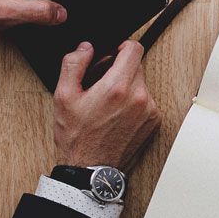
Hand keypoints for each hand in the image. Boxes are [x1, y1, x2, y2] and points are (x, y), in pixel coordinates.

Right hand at [53, 40, 160, 170]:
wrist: (91, 170)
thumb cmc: (78, 138)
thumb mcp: (63, 97)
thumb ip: (73, 65)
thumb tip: (85, 48)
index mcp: (118, 87)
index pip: (134, 48)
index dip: (120, 46)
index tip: (111, 54)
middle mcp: (139, 97)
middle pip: (137, 65)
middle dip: (119, 68)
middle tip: (101, 82)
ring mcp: (150, 110)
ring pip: (141, 83)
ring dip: (127, 86)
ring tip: (107, 103)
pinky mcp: (155, 121)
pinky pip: (146, 100)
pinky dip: (134, 102)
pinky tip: (116, 114)